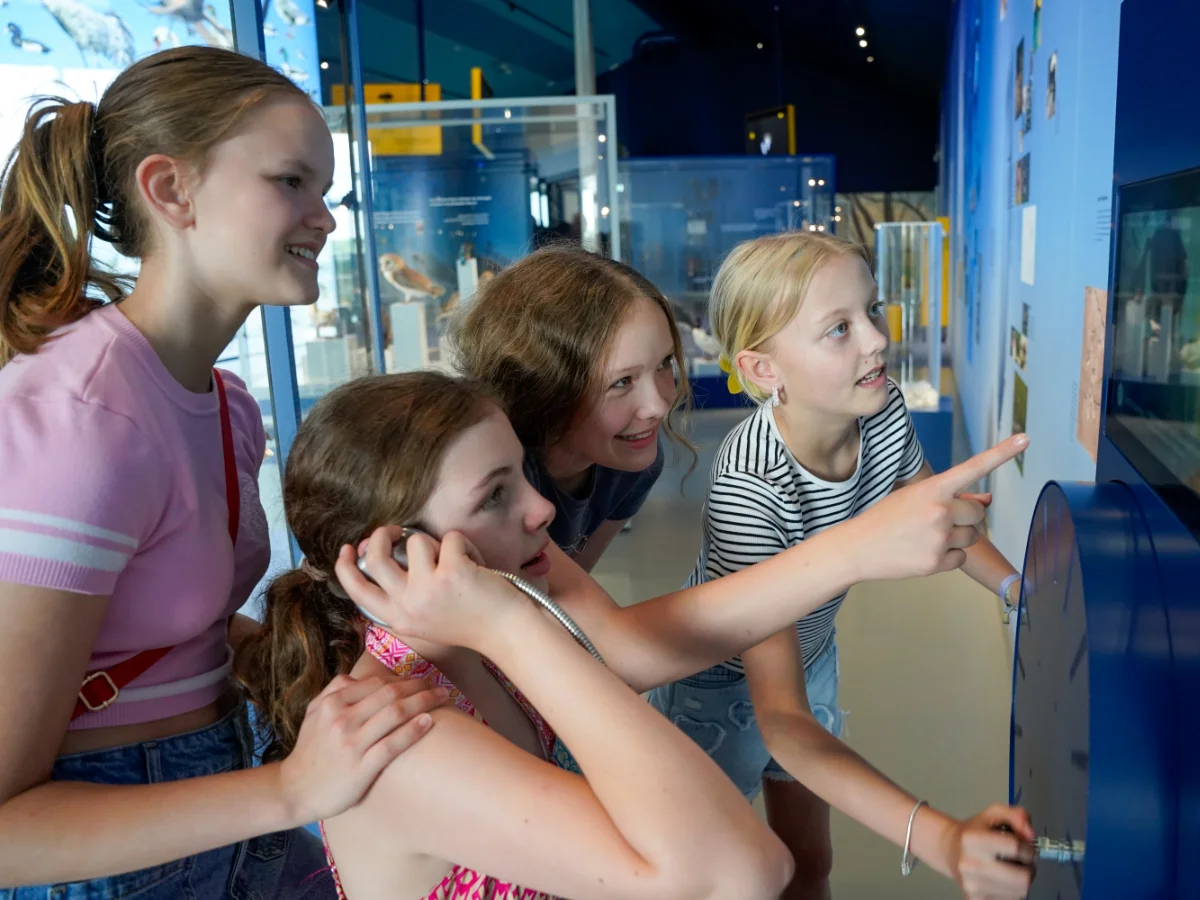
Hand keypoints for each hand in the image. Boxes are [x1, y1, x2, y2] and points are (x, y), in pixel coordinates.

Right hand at [278, 673, 448, 822]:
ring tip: (443, 698)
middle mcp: (342, 719)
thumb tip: (361, 677)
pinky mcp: (361, 767)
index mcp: (332, 703)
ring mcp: (352, 743)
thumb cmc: (310, 750)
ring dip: (424, 702)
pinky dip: (413, 730)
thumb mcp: (314, 713)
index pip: (376, 683)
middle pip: (390, 694)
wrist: (294, 790)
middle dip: (419, 686)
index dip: (403, 679)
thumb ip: (335, 691)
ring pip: (395, 714)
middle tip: (440, 686)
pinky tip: (428, 721)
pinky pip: (392, 744)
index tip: (420, 680)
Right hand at [333, 525, 526, 649]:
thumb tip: (379, 554)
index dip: (346, 567)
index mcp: (398, 619)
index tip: (348, 549)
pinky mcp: (452, 573)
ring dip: (438, 543)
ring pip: (416, 542)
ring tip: (456, 561)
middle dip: (381, 535)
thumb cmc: (469, 620)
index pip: (357, 591)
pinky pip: (450, 538)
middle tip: (396, 530)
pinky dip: (465, 545)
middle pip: (376, 558)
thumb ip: (402, 595)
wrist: (507, 631)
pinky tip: (476, 565)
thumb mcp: (425, 619)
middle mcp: (407, 606)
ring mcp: (428, 589)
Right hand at [853, 434, 1028, 580]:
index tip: (1024, 439)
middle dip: (965, 517)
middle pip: (978, 513)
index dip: (1001, 453)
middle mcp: (939, 510)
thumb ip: (951, 497)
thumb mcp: (914, 497)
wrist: (857, 547)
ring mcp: (939, 538)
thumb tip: (987, 499)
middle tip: (939, 521)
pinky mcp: (937, 562)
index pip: (973, 467)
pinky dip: (948, 556)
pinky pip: (961, 557)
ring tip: (929, 537)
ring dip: (959, 537)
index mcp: (932, 488)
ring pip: (973, 537)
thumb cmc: (886, 518)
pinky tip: (924, 552)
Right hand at [944, 805, 1035, 898]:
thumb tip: (1030, 835)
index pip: (1015, 847)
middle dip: (1029, 869)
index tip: (1024, 847)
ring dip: (1023, 881)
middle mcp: (969, 864)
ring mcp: (972, 886)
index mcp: (971, 839)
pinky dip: (1013, 891)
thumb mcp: (993, 814)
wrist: (949, 851)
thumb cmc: (974, 832)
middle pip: (1023, 878)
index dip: (1027, 847)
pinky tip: (1004, 881)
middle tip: (1022, 862)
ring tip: (1012, 870)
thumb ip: (1017, 815)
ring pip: (1020, 892)